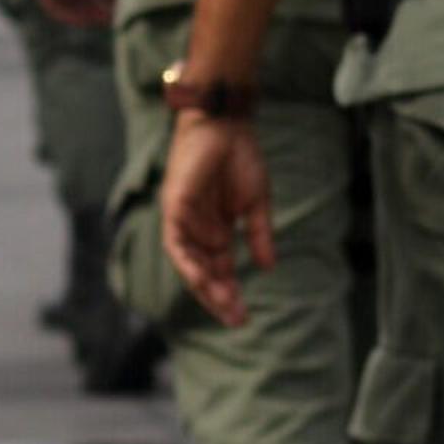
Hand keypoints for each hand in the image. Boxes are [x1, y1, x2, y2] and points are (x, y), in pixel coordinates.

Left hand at [160, 112, 274, 327]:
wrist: (226, 124)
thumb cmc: (240, 157)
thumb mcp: (256, 202)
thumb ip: (260, 234)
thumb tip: (269, 267)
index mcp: (217, 230)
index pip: (220, 271)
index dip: (230, 293)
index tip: (243, 315)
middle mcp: (198, 230)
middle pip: (204, 274)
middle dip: (218, 298)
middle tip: (236, 319)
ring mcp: (184, 220)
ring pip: (188, 264)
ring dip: (204, 287)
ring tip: (224, 304)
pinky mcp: (174, 207)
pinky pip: (176, 243)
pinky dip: (187, 263)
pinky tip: (202, 280)